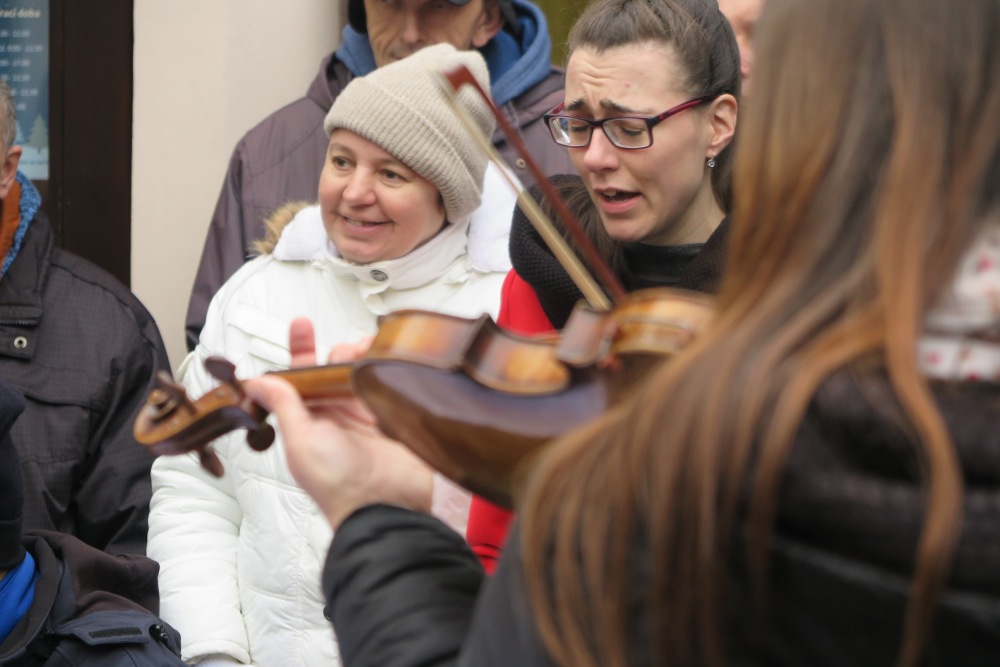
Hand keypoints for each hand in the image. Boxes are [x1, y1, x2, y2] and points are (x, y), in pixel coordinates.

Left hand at [243, 318, 433, 529]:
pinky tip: (390, 362)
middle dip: (339, 351)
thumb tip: (257, 381)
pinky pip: (387, 385)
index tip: (302, 324)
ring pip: (361, 374)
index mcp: (308, 421)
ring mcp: (365, 416)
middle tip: (348, 350)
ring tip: (371, 353)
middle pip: (334, 370)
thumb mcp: (302, 440)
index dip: (300, 350)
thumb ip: (284, 405)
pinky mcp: (391, 418)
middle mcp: (335, 417)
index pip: (299, 378)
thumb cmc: (338, 483)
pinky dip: (387, 370)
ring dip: (364, 357)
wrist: (385, 504)